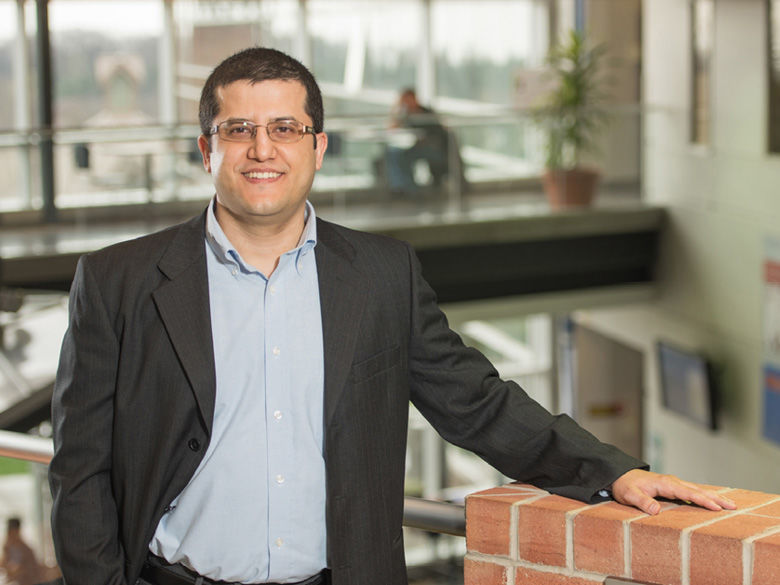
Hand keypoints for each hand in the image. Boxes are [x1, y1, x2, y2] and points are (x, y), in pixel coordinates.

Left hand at [610, 469, 736, 514]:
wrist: (619, 476)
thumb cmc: (624, 486)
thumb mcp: (630, 495)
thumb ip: (643, 502)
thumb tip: (656, 511)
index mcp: (665, 484)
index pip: (688, 493)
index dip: (703, 501)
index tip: (717, 508)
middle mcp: (672, 482)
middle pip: (698, 490)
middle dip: (716, 498)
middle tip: (734, 506)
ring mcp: (673, 483)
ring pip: (697, 490)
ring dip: (714, 496)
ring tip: (730, 504)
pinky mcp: (672, 487)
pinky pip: (692, 491)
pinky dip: (704, 495)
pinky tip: (713, 500)